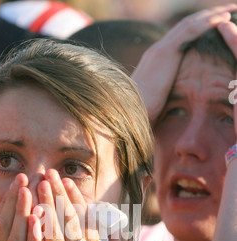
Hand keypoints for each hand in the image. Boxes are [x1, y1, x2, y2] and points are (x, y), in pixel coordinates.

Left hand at [35, 170, 121, 240]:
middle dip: (57, 196)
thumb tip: (113, 226)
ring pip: (52, 234)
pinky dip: (33, 233)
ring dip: (43, 208)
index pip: (88, 223)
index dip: (76, 201)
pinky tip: (27, 215)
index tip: (68, 182)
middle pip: (68, 224)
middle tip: (47, 174)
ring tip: (35, 186)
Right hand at [131, 4, 235, 123]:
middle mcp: (158, 50)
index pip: (180, 38)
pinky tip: (223, 18)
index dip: (199, 29)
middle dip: (208, 17)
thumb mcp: (156, 101)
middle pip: (186, 26)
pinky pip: (191, 31)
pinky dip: (208, 22)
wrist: (129, 113)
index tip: (215, 26)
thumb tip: (173, 106)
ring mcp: (161, 49)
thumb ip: (166, 95)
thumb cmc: (141, 114)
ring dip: (212, 15)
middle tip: (228, 10)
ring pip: (190, 23)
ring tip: (230, 8)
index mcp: (157, 60)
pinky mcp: (166, 52)